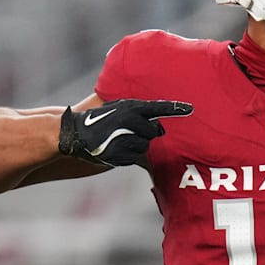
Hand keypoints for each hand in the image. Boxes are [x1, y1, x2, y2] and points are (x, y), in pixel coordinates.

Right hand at [58, 99, 192, 166]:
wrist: (74, 134)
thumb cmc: (99, 120)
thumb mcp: (117, 108)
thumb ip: (138, 112)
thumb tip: (160, 127)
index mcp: (130, 107)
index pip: (158, 107)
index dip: (175, 108)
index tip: (190, 109)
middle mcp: (129, 121)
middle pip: (154, 131)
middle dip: (147, 132)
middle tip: (131, 130)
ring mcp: (124, 138)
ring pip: (145, 146)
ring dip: (137, 145)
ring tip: (120, 139)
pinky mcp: (119, 154)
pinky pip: (135, 157)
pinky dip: (128, 155)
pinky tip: (115, 149)